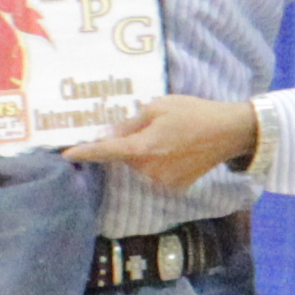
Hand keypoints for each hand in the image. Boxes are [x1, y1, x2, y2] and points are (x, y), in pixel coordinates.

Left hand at [67, 95, 260, 193]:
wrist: (229, 132)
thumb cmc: (193, 113)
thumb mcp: (158, 106)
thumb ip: (129, 123)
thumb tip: (108, 135)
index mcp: (144, 147)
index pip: (106, 151)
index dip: (85, 152)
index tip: (65, 154)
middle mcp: (150, 169)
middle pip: (125, 157)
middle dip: (128, 144)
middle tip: (152, 126)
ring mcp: (163, 181)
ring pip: (139, 166)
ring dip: (144, 153)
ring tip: (169, 136)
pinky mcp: (175, 187)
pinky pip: (155, 173)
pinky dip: (159, 162)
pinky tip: (177, 150)